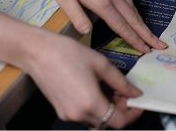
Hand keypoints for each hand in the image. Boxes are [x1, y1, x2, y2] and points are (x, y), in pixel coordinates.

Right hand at [25, 32, 143, 128]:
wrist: (38, 52)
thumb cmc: (66, 53)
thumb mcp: (101, 64)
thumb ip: (121, 82)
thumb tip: (134, 92)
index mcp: (90, 103)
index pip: (119, 122)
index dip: (132, 114)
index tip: (138, 103)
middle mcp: (78, 114)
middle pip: (108, 122)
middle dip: (120, 109)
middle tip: (124, 92)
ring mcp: (68, 114)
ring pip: (96, 120)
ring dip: (107, 109)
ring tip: (110, 88)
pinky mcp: (61, 111)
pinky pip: (84, 115)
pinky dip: (94, 107)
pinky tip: (95, 89)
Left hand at [34, 0, 165, 52]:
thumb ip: (77, 17)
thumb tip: (87, 32)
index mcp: (101, 1)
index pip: (121, 25)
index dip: (134, 39)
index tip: (146, 49)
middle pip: (134, 18)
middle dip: (147, 34)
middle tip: (160, 45)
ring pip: (132, 6)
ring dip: (140, 21)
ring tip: (147, 34)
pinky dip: (132, 6)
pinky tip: (131, 13)